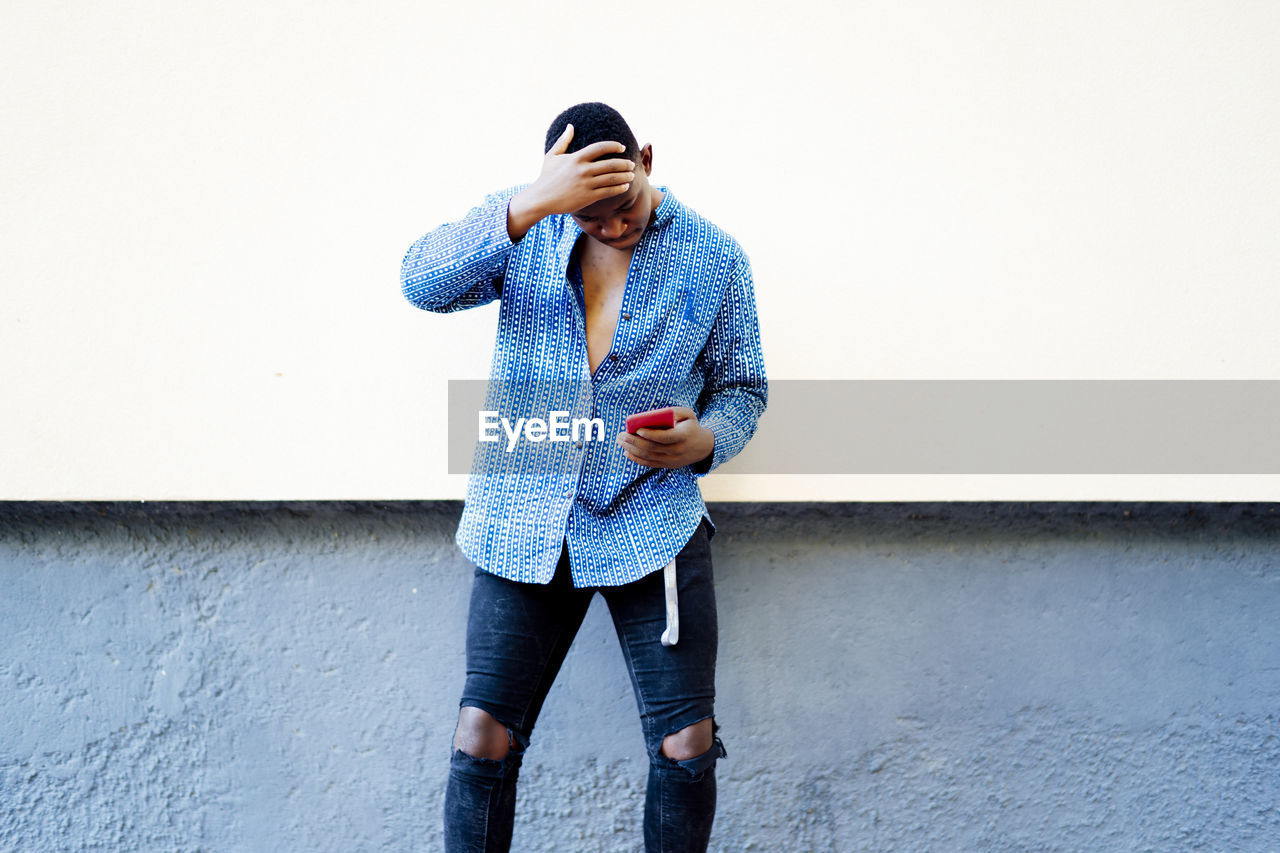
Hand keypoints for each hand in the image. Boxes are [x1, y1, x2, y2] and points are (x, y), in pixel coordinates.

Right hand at [508, 124, 634, 233]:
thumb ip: (563, 141)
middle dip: (624, 164)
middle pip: (611, 164)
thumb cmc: (546, 177)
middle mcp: (583, 170)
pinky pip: (608, 191)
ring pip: (612, 178)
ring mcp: (586, 184)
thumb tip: (570, 126)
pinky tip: (625, 186)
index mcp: (576, 158)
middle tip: (631, 164)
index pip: (600, 148)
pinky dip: (619, 188)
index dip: (614, 146)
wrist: (541, 198)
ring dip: (625, 176)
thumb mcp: (552, 156)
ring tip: (632, 175)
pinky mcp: (588, 197)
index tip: (622, 147)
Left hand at [616, 407, 714, 468]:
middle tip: (621, 435)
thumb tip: (655, 415)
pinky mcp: (668, 465)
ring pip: (649, 456)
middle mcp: (677, 451)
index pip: (664, 437)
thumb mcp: (688, 415)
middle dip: (634, 441)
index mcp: (683, 436)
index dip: (650, 434)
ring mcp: (672, 460)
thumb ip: (674, 411)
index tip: (637, 429)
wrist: (703, 447)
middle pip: (652, 448)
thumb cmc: (692, 426)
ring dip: (632, 450)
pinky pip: (650, 464)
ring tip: (620, 442)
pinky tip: (627, 453)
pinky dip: (637, 459)